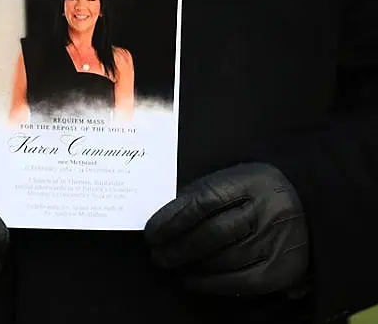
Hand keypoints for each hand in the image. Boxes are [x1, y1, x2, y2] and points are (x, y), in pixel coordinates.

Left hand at [144, 162, 308, 297]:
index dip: (172, 219)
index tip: (151, 232)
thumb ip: (203, 194)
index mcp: (252, 181)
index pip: (204, 201)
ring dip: (189, 265)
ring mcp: (278, 241)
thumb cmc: (259, 193)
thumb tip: (164, 220)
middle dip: (177, 247)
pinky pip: (240, 282)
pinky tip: (190, 280)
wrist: (312, 207)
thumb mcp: (235, 179)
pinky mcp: (282, 268)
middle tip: (156, 254)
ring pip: (223, 259)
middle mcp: (268, 211)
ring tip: (169, 263)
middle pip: (212, 233)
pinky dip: (209, 284)